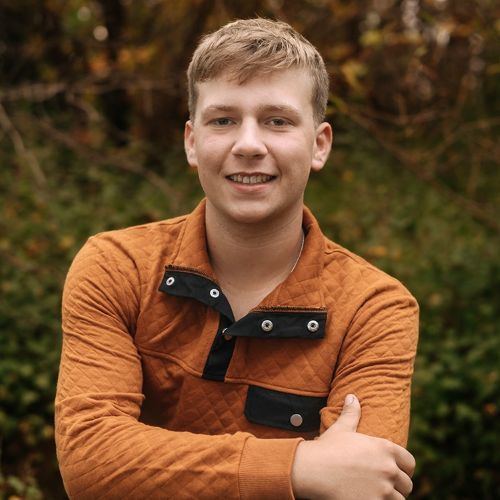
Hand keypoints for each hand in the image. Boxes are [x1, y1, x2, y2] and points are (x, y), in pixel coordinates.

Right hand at [291, 394, 414, 498]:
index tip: (395, 472)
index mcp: (384, 448)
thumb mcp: (341, 429)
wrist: (312, 469)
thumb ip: (351, 413)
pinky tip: (371, 499)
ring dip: (391, 499)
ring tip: (378, 495)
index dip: (404, 468)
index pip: (409, 463)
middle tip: (384, 486)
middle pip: (406, 484)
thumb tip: (352, 397)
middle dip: (397, 486)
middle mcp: (388, 469)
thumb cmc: (327, 448)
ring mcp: (383, 490)